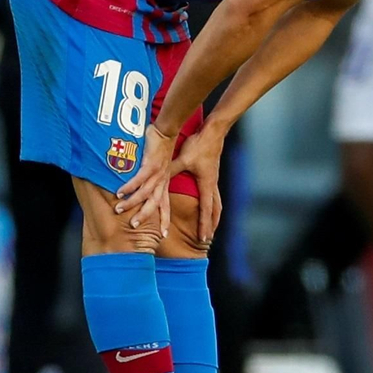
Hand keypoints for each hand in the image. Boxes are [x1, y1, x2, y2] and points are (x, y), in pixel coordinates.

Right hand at [114, 124, 176, 238]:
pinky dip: (129, 186)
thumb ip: (150, 179)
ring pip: (145, 193)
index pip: (165, 205)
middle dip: (145, 216)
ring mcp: (157, 173)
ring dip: (131, 202)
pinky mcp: (151, 164)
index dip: (165, 220)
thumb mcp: (158, 168)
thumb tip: (139, 188)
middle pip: (155, 204)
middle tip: (134, 226)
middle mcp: (162, 181)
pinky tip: (119, 192)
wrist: (166, 131)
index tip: (164, 235)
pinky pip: (139, 178)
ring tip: (118, 209)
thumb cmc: (160, 149)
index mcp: (164, 184)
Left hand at [168, 122, 226, 245]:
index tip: (203, 237)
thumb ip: (170, 171)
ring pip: (216, 204)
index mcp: (206, 184)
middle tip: (207, 239)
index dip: (204, 224)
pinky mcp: (212, 176)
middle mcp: (211, 185)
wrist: (213, 133)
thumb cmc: (198, 146)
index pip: (205, 209)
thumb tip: (156, 181)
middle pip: (214, 210)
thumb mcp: (182, 159)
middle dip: (210, 225)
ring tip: (211, 228)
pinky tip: (210, 208)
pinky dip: (213, 207)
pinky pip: (214, 197)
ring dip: (213, 218)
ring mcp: (213, 181)